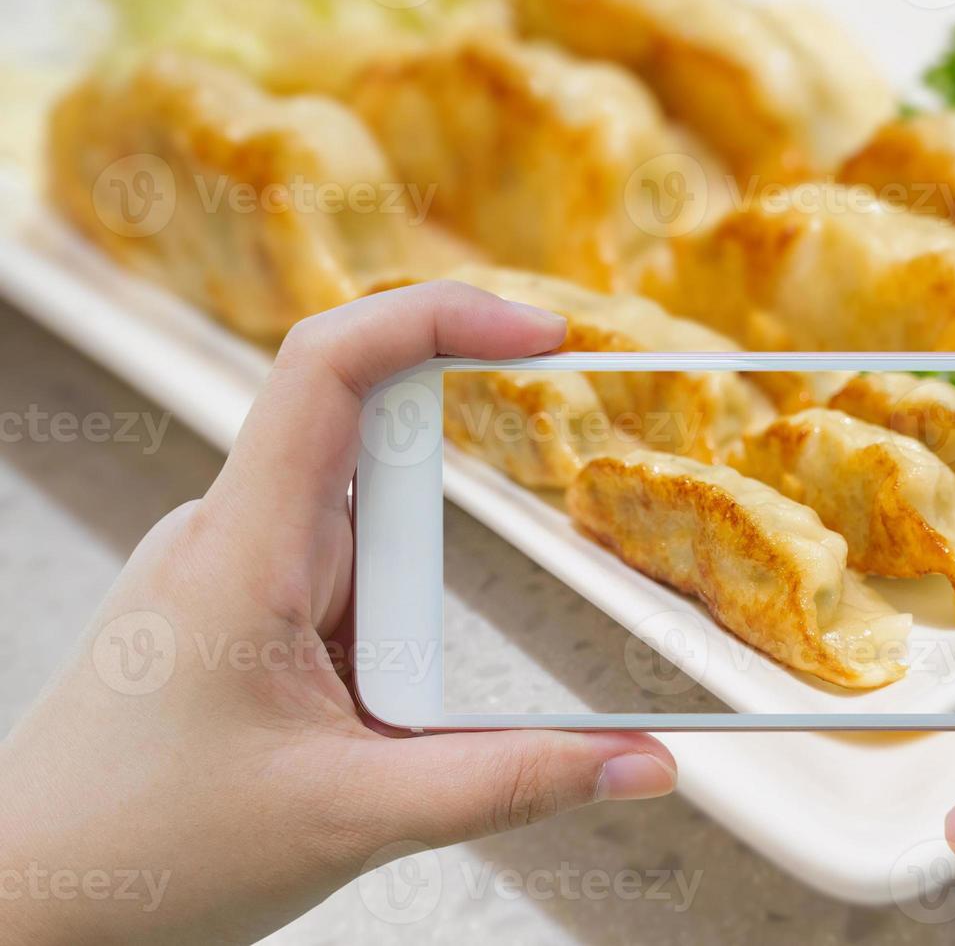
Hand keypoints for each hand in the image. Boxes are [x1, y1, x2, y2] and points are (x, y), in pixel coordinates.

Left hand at [0, 282, 676, 944]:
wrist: (32, 900)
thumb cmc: (143, 851)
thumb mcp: (352, 818)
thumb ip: (511, 785)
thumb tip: (642, 764)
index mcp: (242, 550)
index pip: (331, 367)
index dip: (441, 318)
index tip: (545, 335)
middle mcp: (232, 532)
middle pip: (379, 463)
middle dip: (432, 582)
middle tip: (401, 699)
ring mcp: (234, 563)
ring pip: (371, 537)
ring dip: (401, 631)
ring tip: (346, 743)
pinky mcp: (245, 601)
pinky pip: (348, 578)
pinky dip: (382, 639)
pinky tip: (345, 724)